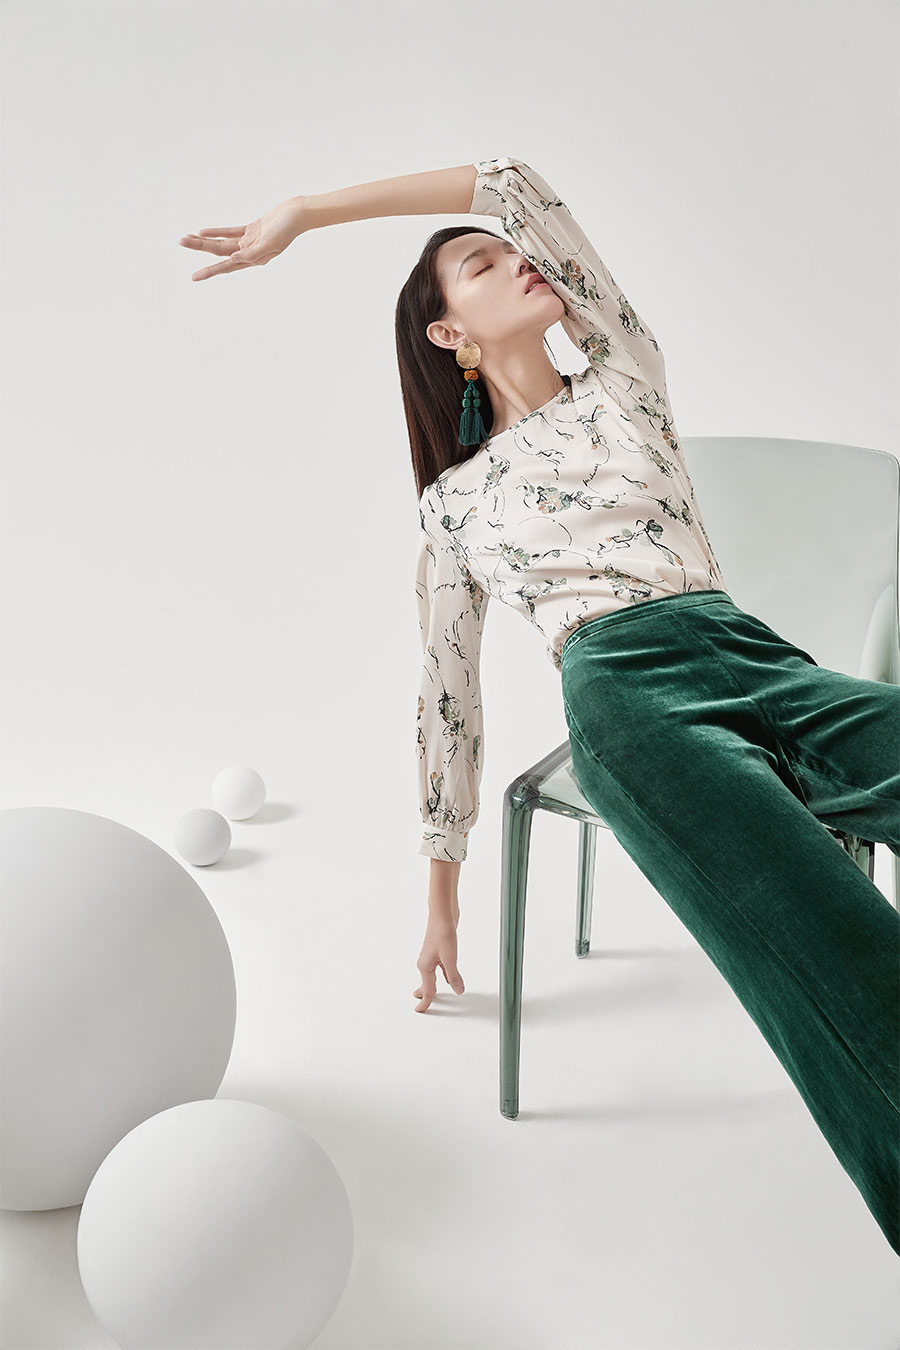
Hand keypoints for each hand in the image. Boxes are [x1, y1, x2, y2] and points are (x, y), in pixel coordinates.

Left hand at [178, 196, 308, 281]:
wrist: (299, 212)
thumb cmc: (288, 228)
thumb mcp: (271, 243)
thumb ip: (252, 254)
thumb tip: (233, 260)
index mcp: (254, 260)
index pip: (226, 266)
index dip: (209, 271)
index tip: (194, 277)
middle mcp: (250, 254)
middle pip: (219, 252)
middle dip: (200, 248)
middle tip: (180, 241)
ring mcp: (250, 242)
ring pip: (222, 242)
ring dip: (204, 241)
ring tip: (186, 238)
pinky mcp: (252, 230)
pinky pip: (230, 232)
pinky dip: (216, 233)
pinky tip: (202, 232)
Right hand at [413, 908, 463, 1012]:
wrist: (442, 914)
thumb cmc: (442, 932)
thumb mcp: (450, 958)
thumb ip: (454, 976)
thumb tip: (458, 990)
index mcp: (425, 966)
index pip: (427, 990)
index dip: (425, 1002)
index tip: (420, 1011)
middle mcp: (426, 962)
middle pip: (425, 983)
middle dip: (424, 994)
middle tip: (421, 1005)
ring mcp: (432, 956)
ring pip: (432, 976)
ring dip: (432, 985)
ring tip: (430, 993)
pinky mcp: (439, 950)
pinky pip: (439, 968)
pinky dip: (441, 975)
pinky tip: (446, 976)